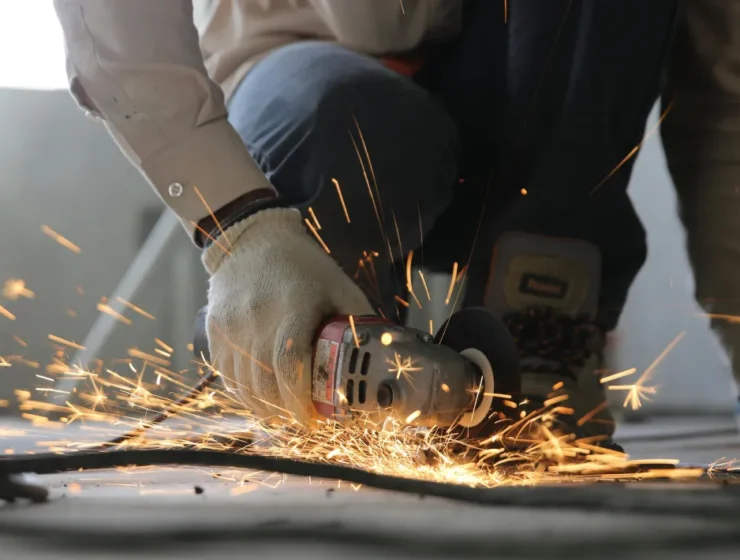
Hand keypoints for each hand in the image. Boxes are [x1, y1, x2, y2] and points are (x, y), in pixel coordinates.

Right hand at [202, 208, 372, 422]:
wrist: (251, 240)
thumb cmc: (303, 265)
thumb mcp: (339, 286)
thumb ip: (358, 321)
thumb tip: (382, 358)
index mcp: (293, 308)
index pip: (290, 365)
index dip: (300, 400)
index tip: (313, 418)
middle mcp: (257, 319)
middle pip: (265, 383)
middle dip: (285, 410)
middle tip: (304, 420)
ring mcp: (231, 326)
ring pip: (243, 385)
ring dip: (264, 408)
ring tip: (283, 414)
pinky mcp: (214, 330)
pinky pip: (226, 375)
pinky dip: (243, 395)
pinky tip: (260, 399)